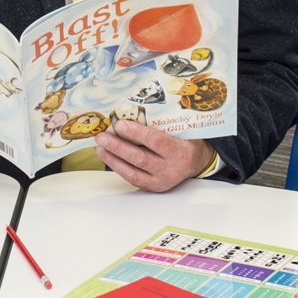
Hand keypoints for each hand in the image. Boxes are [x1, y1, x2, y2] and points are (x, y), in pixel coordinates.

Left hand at [96, 121, 212, 192]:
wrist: (197, 162)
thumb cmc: (187, 141)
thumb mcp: (183, 129)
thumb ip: (164, 123)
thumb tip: (134, 110)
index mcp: (180, 152)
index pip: (155, 141)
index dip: (136, 133)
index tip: (119, 124)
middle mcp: (170, 169)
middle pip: (140, 159)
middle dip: (118, 147)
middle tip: (102, 137)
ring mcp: (161, 181)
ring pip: (133, 172)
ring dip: (113, 159)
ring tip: (100, 147)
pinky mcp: (152, 187)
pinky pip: (132, 178)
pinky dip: (118, 167)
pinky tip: (109, 157)